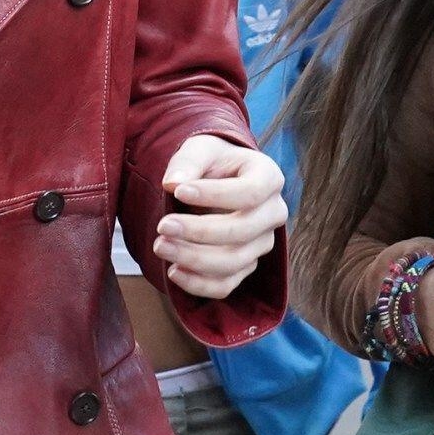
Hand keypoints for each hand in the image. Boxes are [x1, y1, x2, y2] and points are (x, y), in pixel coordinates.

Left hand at [150, 135, 285, 300]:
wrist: (216, 181)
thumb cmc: (212, 162)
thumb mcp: (200, 149)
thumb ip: (188, 161)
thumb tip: (172, 183)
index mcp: (268, 178)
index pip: (250, 193)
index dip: (214, 195)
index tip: (177, 191)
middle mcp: (273, 213)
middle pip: (243, 231)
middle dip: (199, 232)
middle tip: (163, 225)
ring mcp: (261, 243)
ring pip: (234, 262)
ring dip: (194, 259)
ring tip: (160, 246)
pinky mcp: (245, 266)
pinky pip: (226, 285)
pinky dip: (199, 284)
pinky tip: (173, 271)